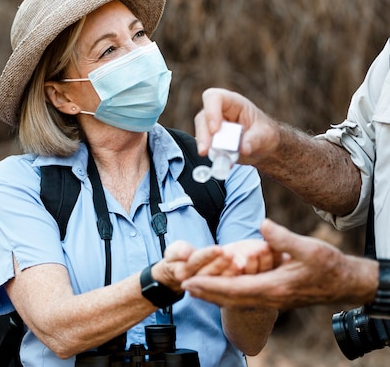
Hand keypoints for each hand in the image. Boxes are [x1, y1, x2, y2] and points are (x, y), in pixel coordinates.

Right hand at [152, 241, 240, 292]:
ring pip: (219, 282)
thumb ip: (177, 251)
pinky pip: (228, 286)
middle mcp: (193, 284)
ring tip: (241, 262)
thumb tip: (185, 253)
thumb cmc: (177, 257)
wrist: (179, 274)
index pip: (195, 263)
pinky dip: (237, 278)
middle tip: (232, 254)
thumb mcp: (173, 251)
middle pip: (209, 274)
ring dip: (231, 272)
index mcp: (181, 273)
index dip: (207, 256)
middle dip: (221, 264)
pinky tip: (246, 268)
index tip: (219, 248)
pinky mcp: (218, 292)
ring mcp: (206, 290)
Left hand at [180, 219, 377, 308]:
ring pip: (236, 300)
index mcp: (274, 286)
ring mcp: (271, 300)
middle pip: (230, 299)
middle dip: (205, 292)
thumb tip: (262, 225)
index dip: (210, 286)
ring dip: (213, 294)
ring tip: (193, 288)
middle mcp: (269, 297)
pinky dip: (227, 294)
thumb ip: (282, 238)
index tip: (190, 281)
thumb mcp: (308, 248)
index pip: (234, 288)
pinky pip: (244, 298)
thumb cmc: (328, 265)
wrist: (344, 282)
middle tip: (182, 285)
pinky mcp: (274, 297)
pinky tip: (218, 288)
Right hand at [194, 88, 279, 163]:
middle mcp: (219, 112)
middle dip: (204, 135)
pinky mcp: (210, 141)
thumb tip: (243, 148)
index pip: (214, 98)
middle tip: (207, 151)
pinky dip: (211, 155)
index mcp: (233, 102)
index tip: (215, 130)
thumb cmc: (265, 133)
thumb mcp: (265, 134)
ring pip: (201, 133)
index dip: (211, 112)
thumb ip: (254, 140)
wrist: (263, 147)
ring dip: (206, 146)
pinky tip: (220, 162)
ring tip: (218, 159)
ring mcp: (212, 127)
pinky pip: (205, 146)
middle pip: (203, 118)